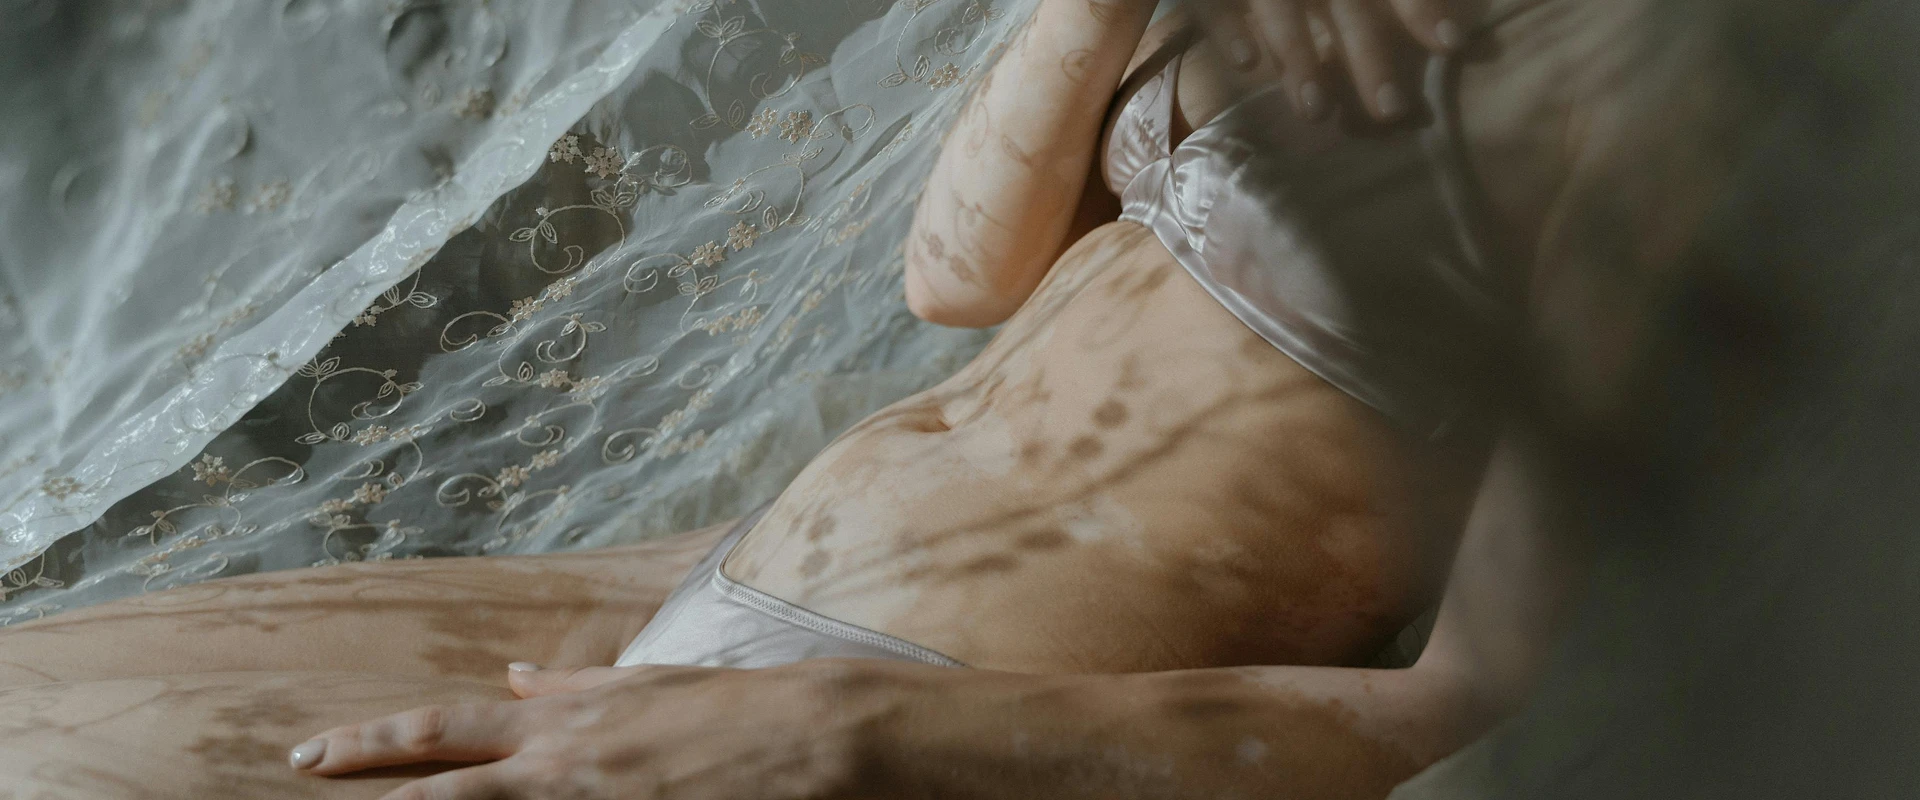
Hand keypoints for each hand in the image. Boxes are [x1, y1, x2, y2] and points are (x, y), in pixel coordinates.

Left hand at [287, 660, 909, 799]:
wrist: (815, 739)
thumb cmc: (733, 708)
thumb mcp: (645, 684)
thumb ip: (569, 690)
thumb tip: (511, 681)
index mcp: (561, 724)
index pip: (441, 729)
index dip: (368, 742)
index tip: (310, 754)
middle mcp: (558, 769)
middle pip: (435, 790)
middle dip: (363, 786)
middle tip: (298, 784)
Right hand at [1206, 0, 1472, 120]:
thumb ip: (1386, 4)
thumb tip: (1446, 35)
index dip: (1420, 9)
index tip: (1454, 45)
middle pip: (1346, 6)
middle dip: (1369, 56)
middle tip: (1393, 111)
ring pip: (1282, 10)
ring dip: (1301, 59)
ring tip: (1316, 112)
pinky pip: (1215, 5)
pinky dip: (1229, 29)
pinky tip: (1246, 63)